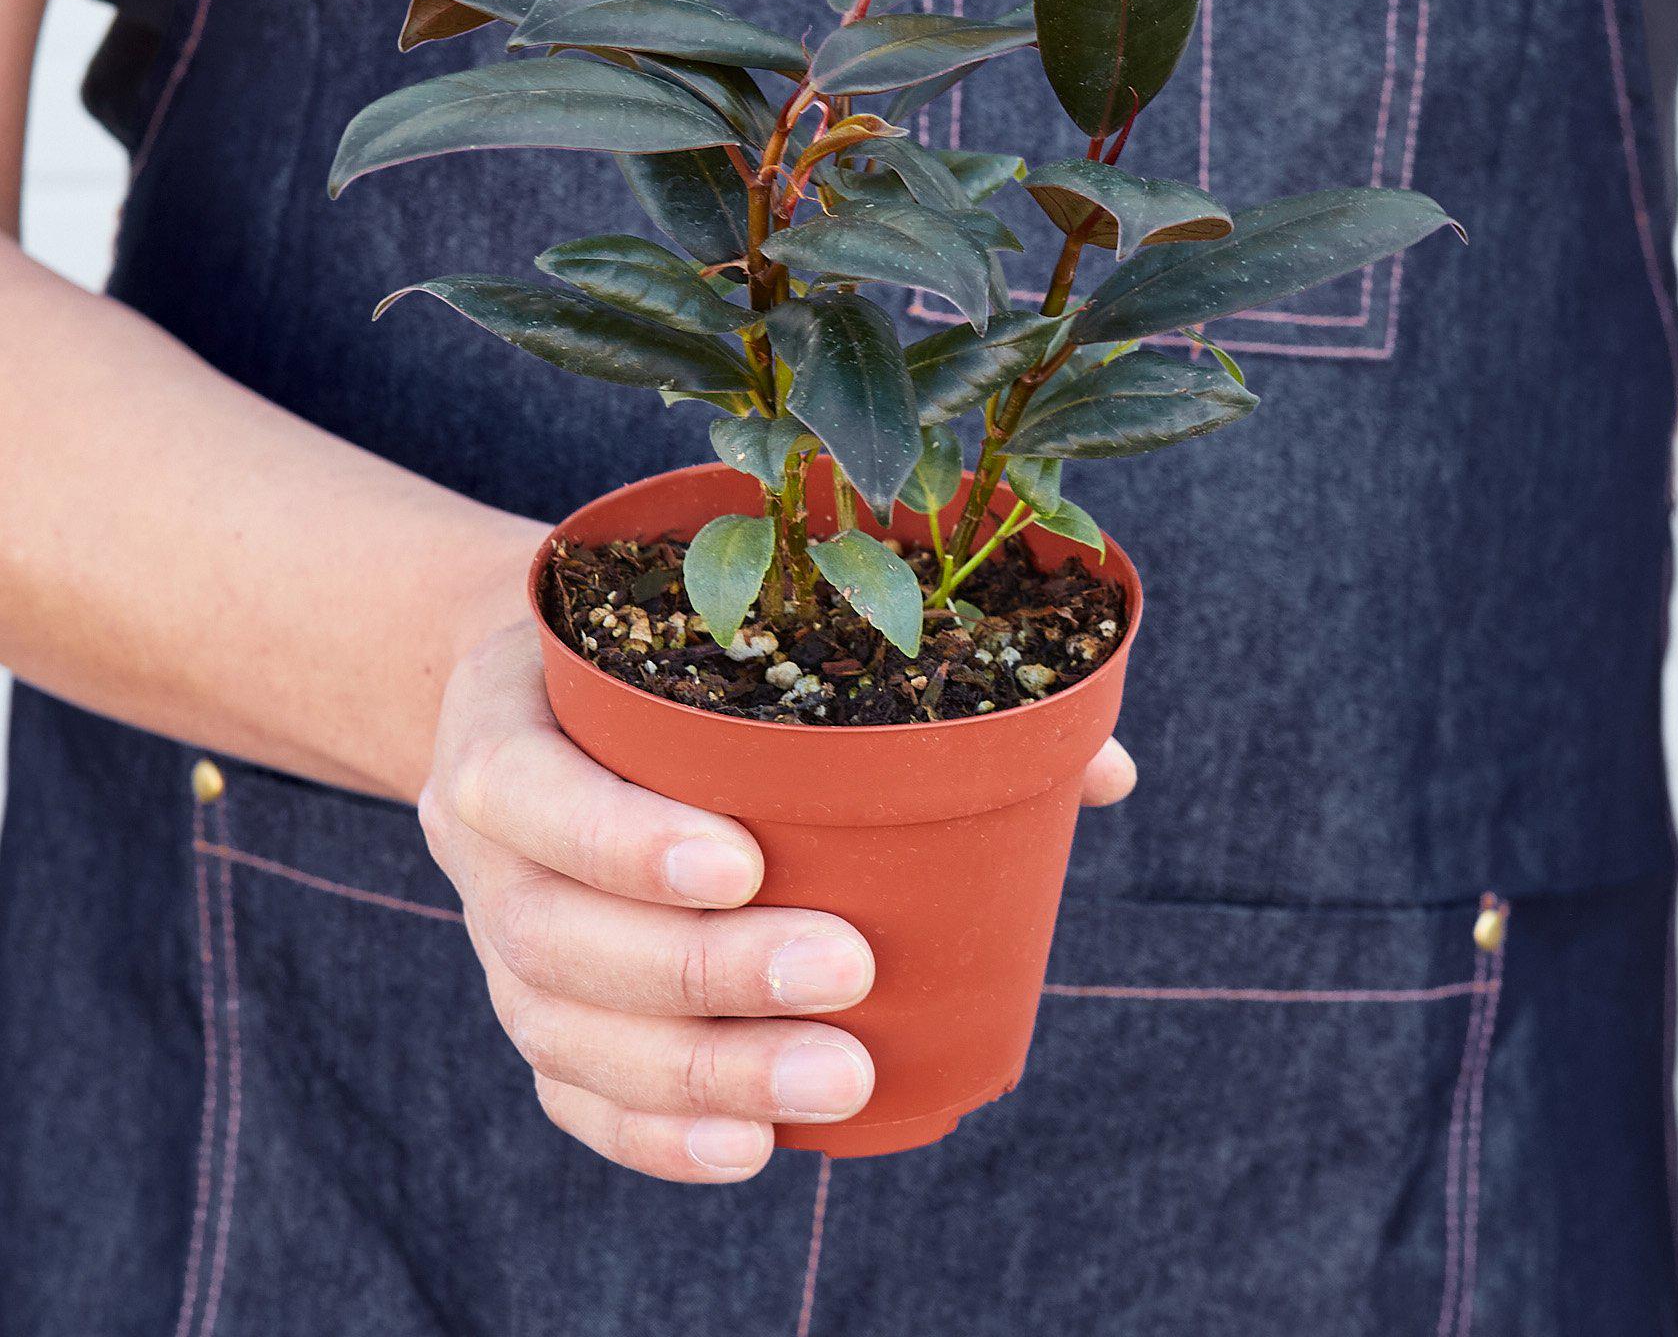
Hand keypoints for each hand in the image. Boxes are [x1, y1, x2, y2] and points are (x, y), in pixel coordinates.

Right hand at [421, 620, 1135, 1183]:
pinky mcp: (531, 1007)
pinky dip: (654, 1133)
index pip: (531, 790)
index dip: (625, 840)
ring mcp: (496, 937)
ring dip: (701, 1071)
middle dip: (705, 971)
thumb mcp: (714, 626)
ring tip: (839, 1076)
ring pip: (566, 1031)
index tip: (750, 862)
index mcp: (507, 723)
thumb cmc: (651, 657)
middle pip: (558, 935)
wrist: (519, 696)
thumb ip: (884, 675)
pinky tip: (755, 1148)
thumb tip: (1096, 764)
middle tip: (848, 970)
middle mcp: (482, 845)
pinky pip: (568, 1093)